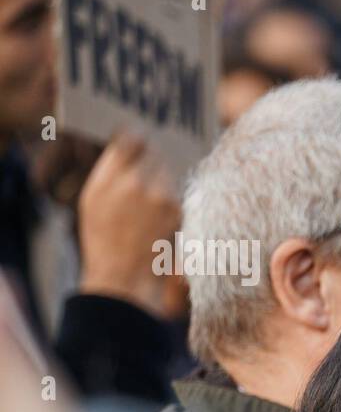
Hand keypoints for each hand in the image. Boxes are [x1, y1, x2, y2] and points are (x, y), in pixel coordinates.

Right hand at [77, 134, 182, 319]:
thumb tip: (127, 140)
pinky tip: (158, 210)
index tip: (136, 137)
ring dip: (162, 176)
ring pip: (167, 170)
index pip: (131, 138)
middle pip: (153, 151)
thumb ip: (110, 168)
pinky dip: (170, 194)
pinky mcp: (178, 210)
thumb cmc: (103, 238)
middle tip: (146, 165)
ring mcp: (161, 196)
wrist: (124, 276)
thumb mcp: (92, 200)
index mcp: (110, 178)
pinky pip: (175, 190)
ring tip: (149, 196)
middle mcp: (137, 183)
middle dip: (151, 155)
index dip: (135, 135)